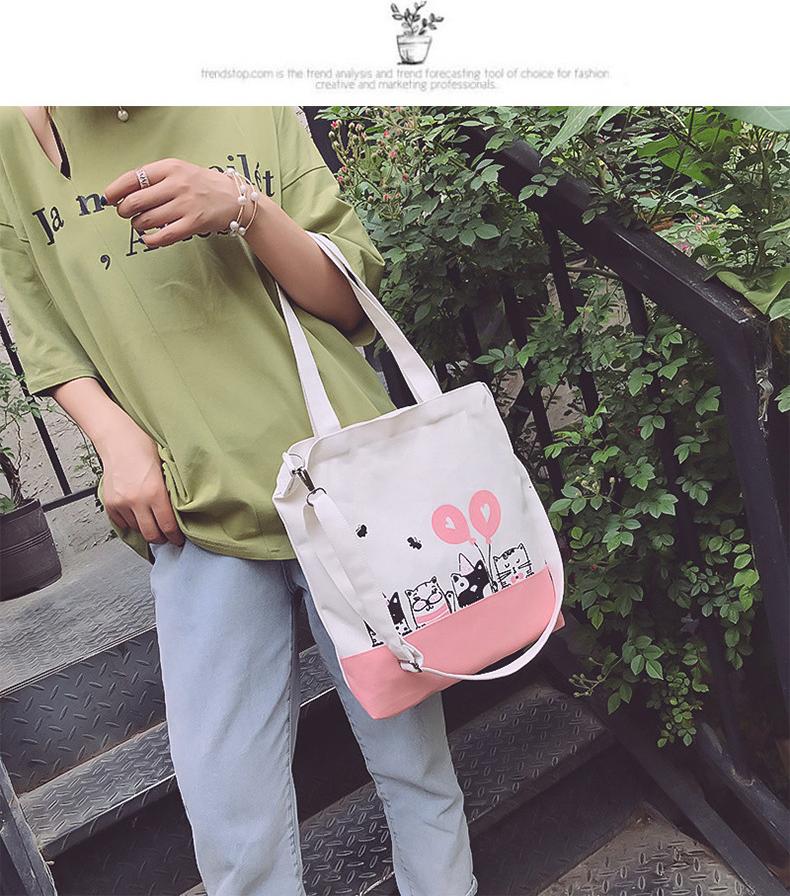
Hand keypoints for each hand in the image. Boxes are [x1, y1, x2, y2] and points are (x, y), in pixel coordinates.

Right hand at [94, 411, 184, 546]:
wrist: (118, 439)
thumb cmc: (144, 447)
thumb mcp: (166, 469)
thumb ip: (170, 491)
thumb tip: (178, 511)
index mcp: (155, 492)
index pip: (167, 526)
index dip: (175, 536)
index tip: (178, 540)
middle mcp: (137, 501)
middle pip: (151, 533)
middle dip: (161, 538)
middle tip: (167, 538)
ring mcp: (121, 503)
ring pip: (136, 529)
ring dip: (145, 529)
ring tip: (152, 523)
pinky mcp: (110, 503)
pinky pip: (121, 523)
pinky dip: (130, 522)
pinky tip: (137, 517)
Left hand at [102, 158, 245, 247]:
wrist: (235, 198)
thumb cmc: (203, 185)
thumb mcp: (179, 171)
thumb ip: (154, 178)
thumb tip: (123, 193)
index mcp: (170, 168)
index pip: (133, 178)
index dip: (115, 190)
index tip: (109, 198)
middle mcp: (177, 185)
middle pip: (135, 201)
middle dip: (124, 210)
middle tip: (126, 213)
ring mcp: (185, 205)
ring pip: (147, 220)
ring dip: (138, 225)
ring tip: (141, 224)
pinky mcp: (193, 224)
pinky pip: (163, 236)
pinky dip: (150, 240)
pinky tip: (148, 239)